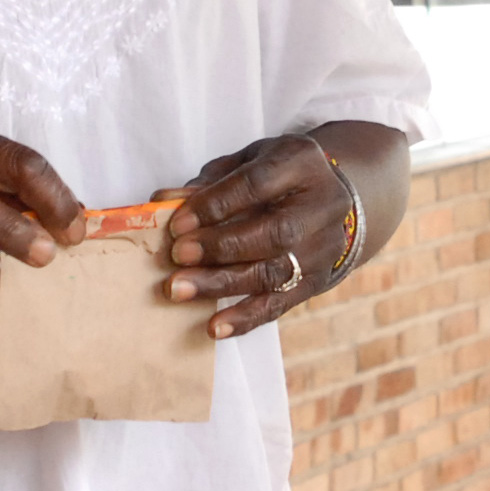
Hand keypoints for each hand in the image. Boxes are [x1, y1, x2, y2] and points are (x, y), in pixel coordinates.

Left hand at [164, 134, 354, 338]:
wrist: (328, 199)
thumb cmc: (274, 178)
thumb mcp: (243, 163)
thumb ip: (207, 184)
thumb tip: (162, 203)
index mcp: (302, 163)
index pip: (257, 184)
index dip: (215, 204)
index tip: (177, 223)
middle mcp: (323, 205)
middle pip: (275, 232)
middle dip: (221, 247)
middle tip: (177, 256)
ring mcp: (325, 247)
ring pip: (275, 272)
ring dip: (222, 284)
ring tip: (180, 290)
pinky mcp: (318, 281)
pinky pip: (281, 304)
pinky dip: (245, 318)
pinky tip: (214, 327)